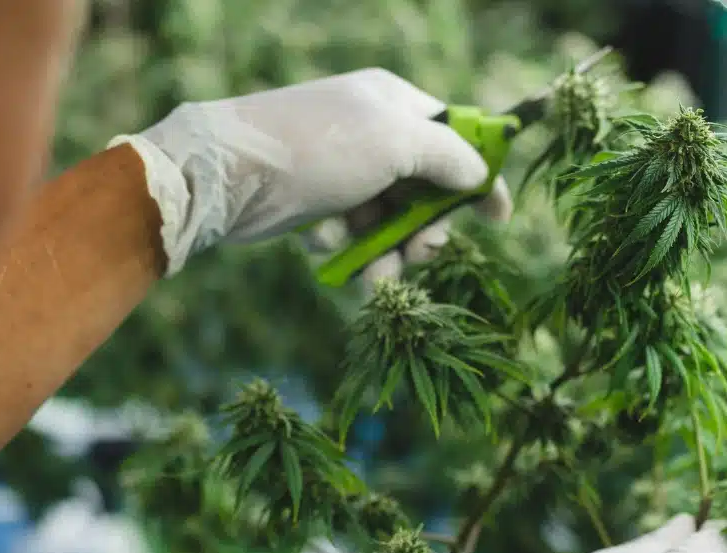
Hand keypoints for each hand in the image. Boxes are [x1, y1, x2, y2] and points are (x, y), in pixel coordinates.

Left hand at [110, 69, 512, 277]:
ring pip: (386, 220)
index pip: (455, 138)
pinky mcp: (313, 202)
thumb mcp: (396, 143)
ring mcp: (340, 169)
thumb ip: (448, 156)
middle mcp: (369, 132)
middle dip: (425, 228)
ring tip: (379, 275)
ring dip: (387, 251)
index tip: (497, 219)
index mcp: (393, 103)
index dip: (479, 178)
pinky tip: (322, 241)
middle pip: (423, 188)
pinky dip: (341, 243)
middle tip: (423, 254)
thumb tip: (480, 175)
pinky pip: (347, 231)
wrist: (229, 173)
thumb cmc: (318, 148)